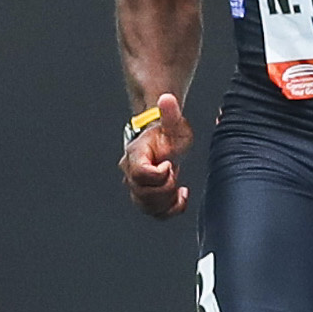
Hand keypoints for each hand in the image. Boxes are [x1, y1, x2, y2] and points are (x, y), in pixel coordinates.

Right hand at [121, 91, 191, 217]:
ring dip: (167, 201)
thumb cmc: (166, 132)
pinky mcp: (146, 197)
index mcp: (135, 154)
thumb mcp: (172, 122)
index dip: (158, 174)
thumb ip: (169, 112)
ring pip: (146, 206)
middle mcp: (131, 172)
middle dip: (165, 188)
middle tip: (175, 173)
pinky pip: (154, 213)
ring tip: (178, 187)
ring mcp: (137, 186)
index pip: (140, 173)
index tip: (170, 164)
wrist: (162, 141)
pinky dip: (170, 210)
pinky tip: (181, 197)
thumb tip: (166, 98)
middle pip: (142, 193)